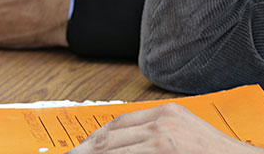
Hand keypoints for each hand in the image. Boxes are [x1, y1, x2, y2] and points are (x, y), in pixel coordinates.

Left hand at [68, 103, 263, 152]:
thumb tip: (125, 146)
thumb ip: (157, 139)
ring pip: (113, 148)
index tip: (78, 151)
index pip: (117, 123)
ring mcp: (163, 137)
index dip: (93, 140)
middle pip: (109, 136)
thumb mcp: (185, 138)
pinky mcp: (165, 149)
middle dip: (86, 151)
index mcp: (165, 113)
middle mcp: (162, 120)